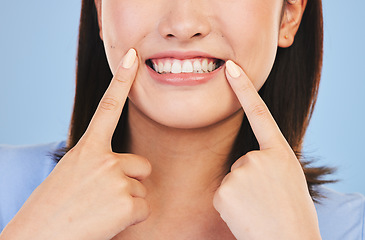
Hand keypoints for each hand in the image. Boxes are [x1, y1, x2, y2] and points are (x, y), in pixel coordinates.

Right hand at [0, 49, 151, 239]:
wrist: (36, 239)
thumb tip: (124, 170)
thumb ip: (98, 163)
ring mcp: (117, 178)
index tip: (133, 57)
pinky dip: (130, 219)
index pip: (108, 107)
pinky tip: (107, 223)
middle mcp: (105, 158)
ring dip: (127, 202)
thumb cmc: (54, 208)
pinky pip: (144, 208)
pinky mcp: (127, 202)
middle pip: (141, 165)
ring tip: (100, 212)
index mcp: (88, 148)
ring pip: (142, 189)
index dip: (123, 80)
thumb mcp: (73, 174)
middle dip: (130, 181)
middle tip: (102, 197)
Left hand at [213, 61, 320, 239]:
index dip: (244, 88)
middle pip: (243, 160)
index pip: (259, 113)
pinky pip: (221, 193)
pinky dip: (229, 205)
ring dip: (240, 194)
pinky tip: (244, 215)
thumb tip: (246, 162)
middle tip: (265, 200)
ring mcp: (240, 173)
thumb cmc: (291, 212)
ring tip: (257, 209)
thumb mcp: (289, 179)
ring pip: (231, 178)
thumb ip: (269, 162)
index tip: (231, 67)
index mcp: (279, 152)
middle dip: (249, 179)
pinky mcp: (224, 191)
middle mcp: (259, 158)